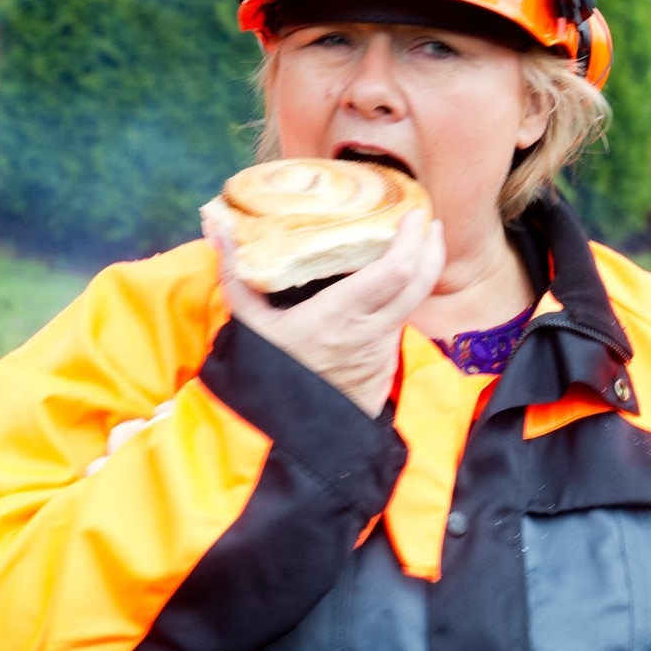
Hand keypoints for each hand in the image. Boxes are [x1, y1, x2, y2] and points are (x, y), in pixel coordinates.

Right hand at [216, 212, 445, 415]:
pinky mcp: (383, 372)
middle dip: (430, 248)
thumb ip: (236, 272)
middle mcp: (369, 334)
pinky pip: (395, 332)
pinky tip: (385, 297)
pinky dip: (397, 309)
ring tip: (408, 251)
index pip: (395, 272)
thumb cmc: (265, 372)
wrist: (282, 434)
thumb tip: (220, 228)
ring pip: (410, 308)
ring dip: (415, 279)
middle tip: (427, 223)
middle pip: (419, 284)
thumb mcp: (247, 321)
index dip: (412, 241)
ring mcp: (381, 356)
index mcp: (339, 315)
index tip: (415, 216)